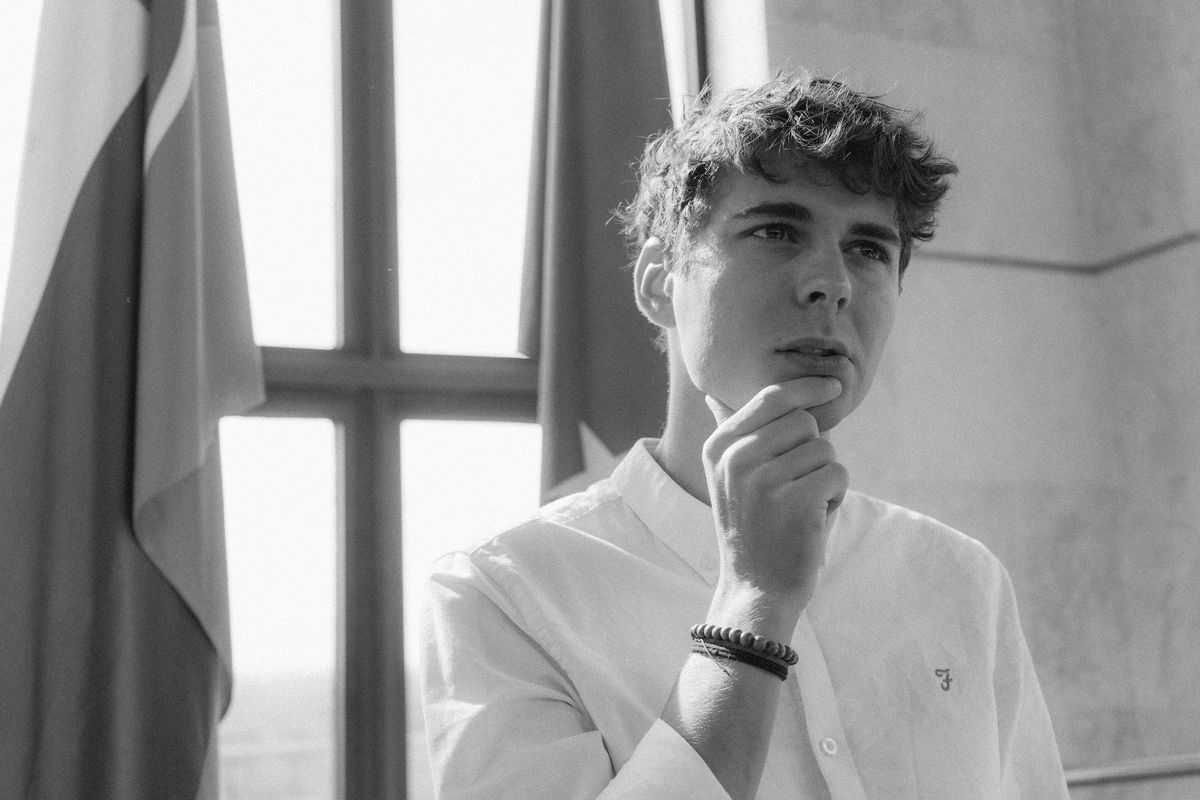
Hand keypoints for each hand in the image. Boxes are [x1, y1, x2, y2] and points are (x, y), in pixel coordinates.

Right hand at [702, 378, 848, 605]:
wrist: (755, 590)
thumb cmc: (751, 529)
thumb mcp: (726, 479)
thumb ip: (730, 434)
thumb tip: (711, 395)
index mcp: (719, 447)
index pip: (771, 397)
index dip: (807, 387)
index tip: (834, 386)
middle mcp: (736, 459)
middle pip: (805, 422)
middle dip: (813, 450)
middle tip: (794, 487)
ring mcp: (764, 480)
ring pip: (825, 449)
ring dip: (824, 477)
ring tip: (800, 506)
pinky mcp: (796, 502)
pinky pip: (839, 474)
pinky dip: (836, 497)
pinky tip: (812, 519)